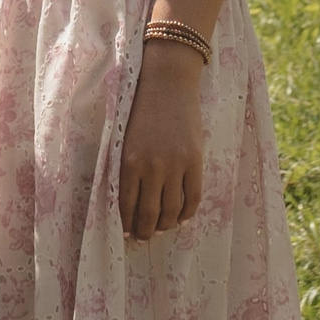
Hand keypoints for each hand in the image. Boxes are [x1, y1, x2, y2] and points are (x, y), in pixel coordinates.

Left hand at [118, 43, 205, 240]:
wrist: (168, 82)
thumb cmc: (141, 107)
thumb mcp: (125, 138)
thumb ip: (127, 167)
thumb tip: (129, 199)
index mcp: (128, 161)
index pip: (126, 206)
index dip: (127, 224)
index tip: (126, 234)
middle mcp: (151, 167)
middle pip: (149, 214)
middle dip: (145, 232)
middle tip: (143, 238)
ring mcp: (175, 165)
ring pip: (171, 210)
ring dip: (165, 225)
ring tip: (161, 228)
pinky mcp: (195, 161)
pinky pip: (193, 198)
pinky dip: (187, 213)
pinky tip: (181, 218)